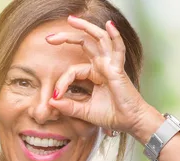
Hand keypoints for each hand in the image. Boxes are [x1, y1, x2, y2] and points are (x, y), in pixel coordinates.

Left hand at [46, 16, 154, 135]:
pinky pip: (117, 49)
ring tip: (72, 19)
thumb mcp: (85, 111)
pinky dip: (115, 36)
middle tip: (49, 38)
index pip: (72, 71)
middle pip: (84, 44)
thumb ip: (69, 106)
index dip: (62, 82)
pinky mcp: (118, 69)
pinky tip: (110, 25)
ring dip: (86, 27)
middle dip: (66, 37)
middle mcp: (102, 66)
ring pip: (99, 39)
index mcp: (95, 74)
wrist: (131, 122)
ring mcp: (111, 65)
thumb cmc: (113, 115)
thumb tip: (50, 102)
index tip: (55, 96)